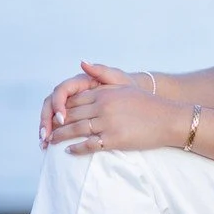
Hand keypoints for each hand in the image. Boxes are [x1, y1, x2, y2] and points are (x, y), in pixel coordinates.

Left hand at [46, 62, 182, 154]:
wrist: (169, 118)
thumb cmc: (148, 103)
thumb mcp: (124, 84)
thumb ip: (102, 74)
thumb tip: (81, 62)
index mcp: (104, 93)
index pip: (74, 100)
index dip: (60, 108)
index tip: (51, 115)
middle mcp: (103, 107)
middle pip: (71, 115)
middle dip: (55, 124)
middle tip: (44, 131)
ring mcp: (108, 123)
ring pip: (76, 129)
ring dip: (61, 136)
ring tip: (51, 141)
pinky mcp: (114, 139)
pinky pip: (89, 144)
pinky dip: (77, 148)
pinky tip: (69, 151)